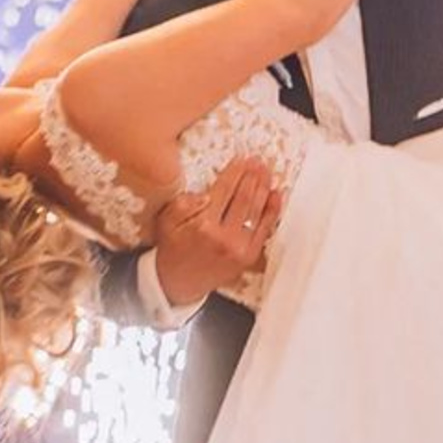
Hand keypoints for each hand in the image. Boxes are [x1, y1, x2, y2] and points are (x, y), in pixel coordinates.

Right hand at [150, 157, 282, 307]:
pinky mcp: (248, 257)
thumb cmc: (172, 250)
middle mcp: (224, 237)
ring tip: (267, 172)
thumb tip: (206, 192)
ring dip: (263, 188)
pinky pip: (264, 230)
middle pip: (243, 198)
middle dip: (252, 176)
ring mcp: (239, 248)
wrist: (177, 284)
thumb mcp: (167, 222)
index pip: (224, 191)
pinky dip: (271, 211)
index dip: (235, 172)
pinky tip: (275, 195)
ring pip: (256, 212)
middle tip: (258, 161)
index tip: (242, 159)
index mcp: (203, 226)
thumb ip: (183, 204)